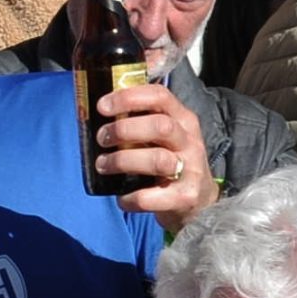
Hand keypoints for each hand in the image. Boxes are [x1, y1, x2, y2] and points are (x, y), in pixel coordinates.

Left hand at [92, 83, 217, 230]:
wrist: (199, 201)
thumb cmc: (170, 162)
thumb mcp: (163, 137)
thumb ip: (140, 123)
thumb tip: (97, 116)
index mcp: (182, 120)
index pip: (160, 97)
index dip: (129, 98)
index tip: (102, 106)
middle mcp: (189, 142)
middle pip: (160, 126)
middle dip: (123, 130)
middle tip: (101, 138)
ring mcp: (190, 170)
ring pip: (157, 160)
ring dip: (121, 161)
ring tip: (102, 165)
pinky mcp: (184, 197)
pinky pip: (148, 197)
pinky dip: (128, 198)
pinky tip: (121, 197)